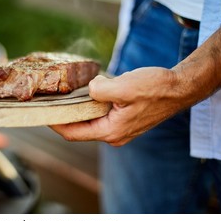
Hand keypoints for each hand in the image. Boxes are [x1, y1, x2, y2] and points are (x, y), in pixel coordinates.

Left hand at [51, 68, 183, 145]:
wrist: (179, 88)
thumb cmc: (156, 88)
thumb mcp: (125, 87)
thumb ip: (100, 90)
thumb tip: (90, 88)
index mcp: (111, 131)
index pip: (73, 133)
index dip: (55, 124)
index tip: (41, 113)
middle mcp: (113, 134)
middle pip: (80, 129)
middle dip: (64, 116)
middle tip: (49, 102)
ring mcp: (119, 128)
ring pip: (90, 121)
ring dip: (78, 109)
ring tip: (63, 96)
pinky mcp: (124, 120)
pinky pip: (100, 115)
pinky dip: (91, 106)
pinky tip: (86, 92)